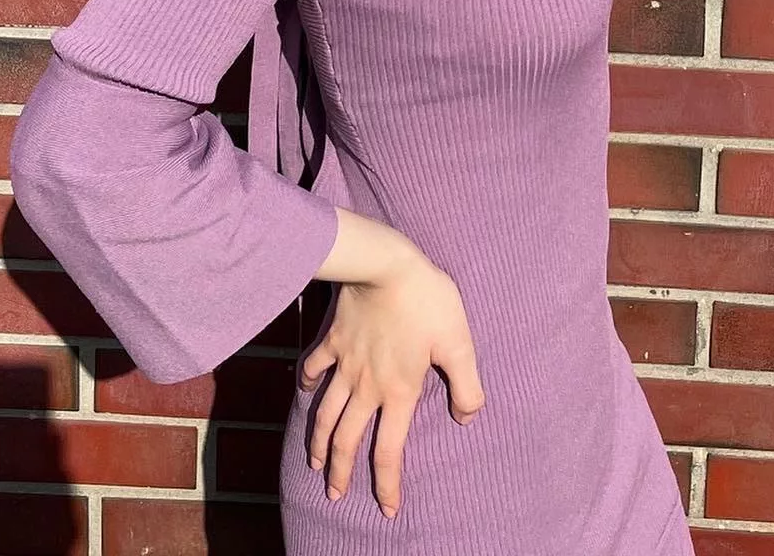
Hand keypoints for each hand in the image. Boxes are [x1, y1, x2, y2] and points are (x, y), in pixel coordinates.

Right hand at [298, 241, 485, 518]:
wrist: (385, 264)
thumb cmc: (427, 301)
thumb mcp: (459, 342)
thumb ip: (467, 385)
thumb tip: (467, 418)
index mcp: (399, 391)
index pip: (389, 451)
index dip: (387, 484)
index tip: (387, 509)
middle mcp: (367, 386)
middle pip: (348, 440)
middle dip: (341, 472)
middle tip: (335, 494)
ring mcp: (345, 363)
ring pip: (325, 413)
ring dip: (318, 441)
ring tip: (314, 462)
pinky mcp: (333, 339)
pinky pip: (314, 367)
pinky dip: (308, 383)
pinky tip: (306, 390)